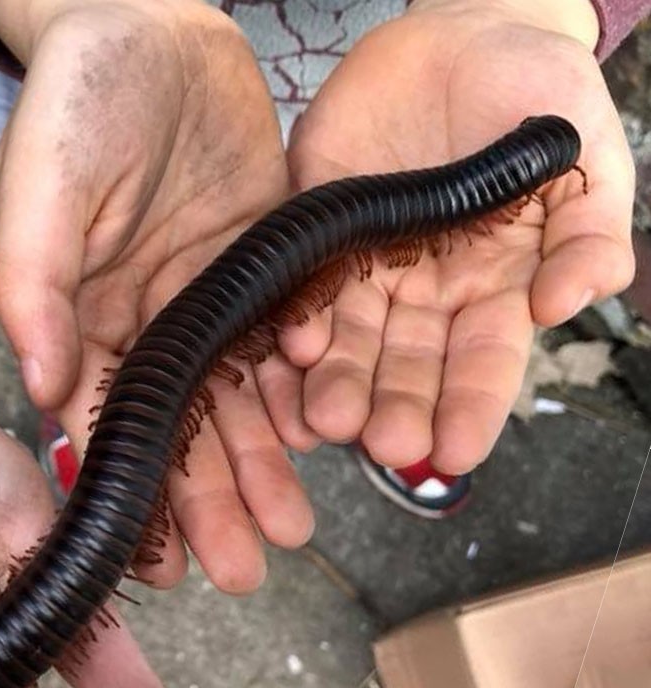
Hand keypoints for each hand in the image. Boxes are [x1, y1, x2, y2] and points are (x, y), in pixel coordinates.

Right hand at [0, 0, 315, 594]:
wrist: (152, 26)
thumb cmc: (82, 99)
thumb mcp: (43, 183)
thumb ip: (37, 284)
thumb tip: (42, 386)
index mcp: (86, 324)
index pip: (110, 431)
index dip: (137, 499)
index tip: (162, 567)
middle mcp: (146, 330)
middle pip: (182, 435)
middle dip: (212, 505)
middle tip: (247, 570)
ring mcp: (205, 305)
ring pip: (238, 404)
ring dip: (263, 470)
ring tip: (292, 530)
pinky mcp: (257, 272)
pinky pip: (283, 346)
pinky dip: (301, 395)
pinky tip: (319, 444)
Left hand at [280, 0, 635, 473]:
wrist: (462, 31)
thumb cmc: (536, 97)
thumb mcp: (582, 160)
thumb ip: (586, 234)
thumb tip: (573, 303)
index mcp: (490, 292)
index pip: (480, 367)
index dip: (469, 411)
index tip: (454, 453)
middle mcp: (422, 296)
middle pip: (407, 368)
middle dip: (395, 409)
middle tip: (383, 446)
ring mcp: (364, 269)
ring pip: (348, 343)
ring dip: (337, 384)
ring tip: (328, 422)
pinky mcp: (316, 231)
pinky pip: (302, 286)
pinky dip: (295, 319)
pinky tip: (292, 348)